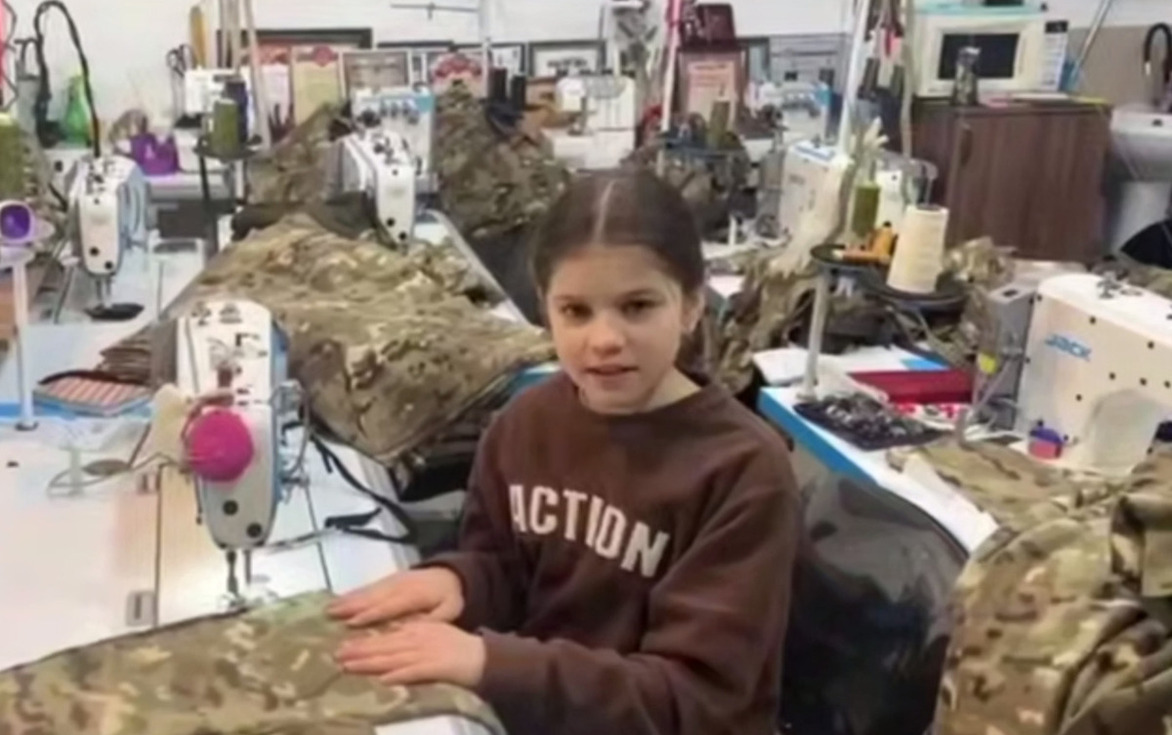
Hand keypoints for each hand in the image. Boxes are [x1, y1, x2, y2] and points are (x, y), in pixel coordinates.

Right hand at [327, 568, 464, 626]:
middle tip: (330, 616)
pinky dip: (353, 593)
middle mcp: (401, 585)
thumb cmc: (449, 599)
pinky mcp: (389, 579)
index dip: (371, 614)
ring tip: (329, 609)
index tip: (352, 623)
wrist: (452, 575)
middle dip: (351, 606)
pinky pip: (369, 586)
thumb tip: (408, 629)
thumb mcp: (448, 612)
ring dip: (348, 599)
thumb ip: (429, 620)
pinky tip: (340, 600)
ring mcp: (393, 580)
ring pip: (368, 590)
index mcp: (415, 595)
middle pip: (373, 596)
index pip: (390, 606)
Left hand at [336, 621, 485, 688]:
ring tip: (349, 667)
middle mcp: (418, 637)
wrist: (485, 656)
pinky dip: (397, 675)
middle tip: (336, 656)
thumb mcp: (433, 633)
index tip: (343, 645)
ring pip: (392, 658)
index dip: (363, 641)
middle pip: (384, 645)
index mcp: (418, 628)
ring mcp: (426, 652)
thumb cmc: (458, 648)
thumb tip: (388, 642)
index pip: (385, 635)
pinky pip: (413, 672)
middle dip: (359, 652)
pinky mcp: (436, 666)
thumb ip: (412, 635)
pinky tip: (382, 680)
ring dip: (370, 663)